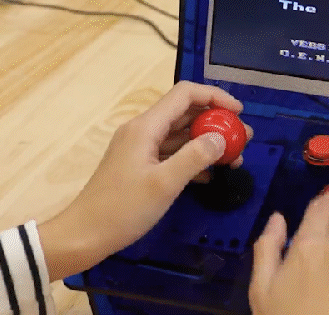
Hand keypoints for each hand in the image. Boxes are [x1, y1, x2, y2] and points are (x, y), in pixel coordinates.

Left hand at [40, 81, 251, 280]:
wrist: (84, 235)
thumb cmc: (122, 209)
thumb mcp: (164, 184)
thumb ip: (195, 157)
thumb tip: (220, 137)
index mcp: (146, 127)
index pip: (185, 94)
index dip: (215, 97)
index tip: (239, 114)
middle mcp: (142, 131)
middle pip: (184, 113)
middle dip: (216, 122)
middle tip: (244, 139)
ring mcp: (140, 148)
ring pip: (180, 135)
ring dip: (207, 142)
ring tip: (234, 158)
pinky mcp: (140, 166)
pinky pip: (171, 153)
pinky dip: (192, 158)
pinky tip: (211, 174)